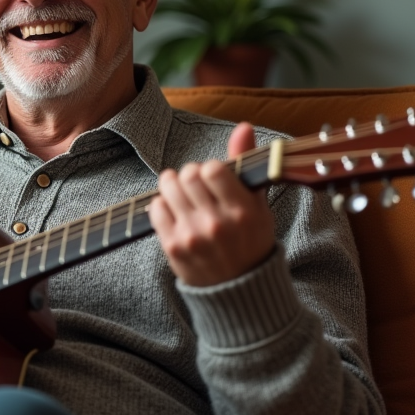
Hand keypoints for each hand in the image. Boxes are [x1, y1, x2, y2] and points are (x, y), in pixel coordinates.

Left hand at [149, 122, 275, 286]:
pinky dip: (161, 204)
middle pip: (188, 176)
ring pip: (168, 189)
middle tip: (193, 183)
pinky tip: (173, 211)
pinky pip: (155, 209)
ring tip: (180, 191)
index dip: (210, 168)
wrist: (238, 288)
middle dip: (189, 174)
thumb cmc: (250, 240)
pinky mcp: (173, 247)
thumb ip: (246, 163)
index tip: (213, 177)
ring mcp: (193, 236)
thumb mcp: (258, 205)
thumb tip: (243, 126)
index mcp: (243, 211)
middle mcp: (217, 224)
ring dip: (172, 184)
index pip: (213, 169)